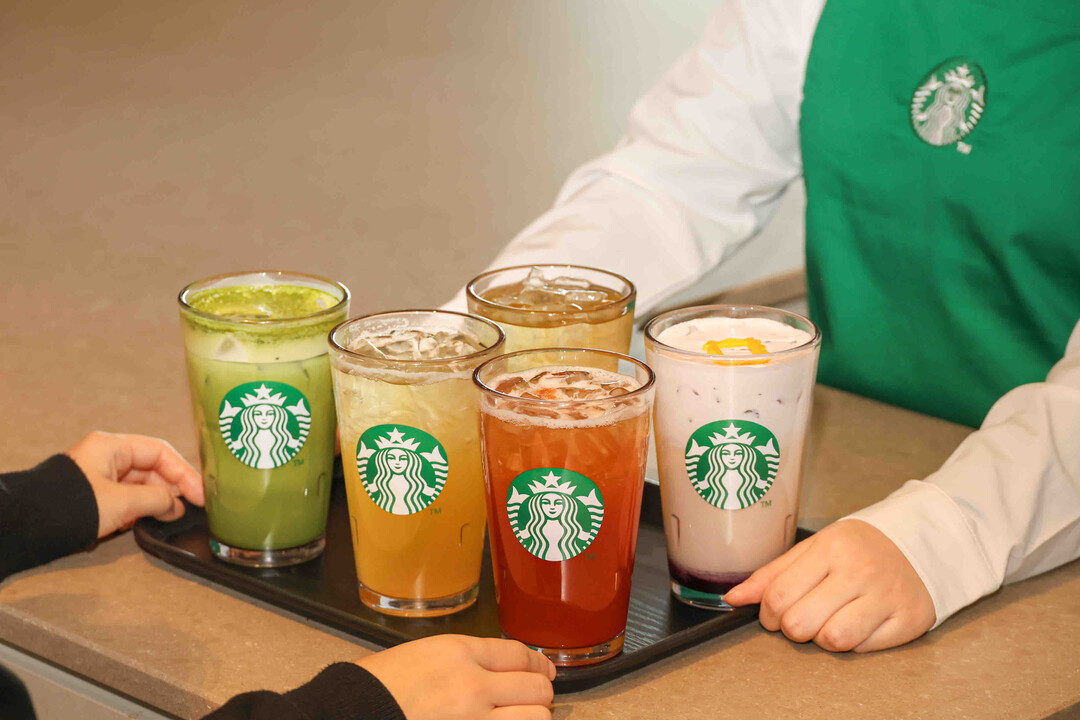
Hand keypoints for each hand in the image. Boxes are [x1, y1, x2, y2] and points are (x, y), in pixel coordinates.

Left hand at [65, 431, 204, 538]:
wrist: (30, 527)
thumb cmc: (70, 507)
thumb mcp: (122, 502)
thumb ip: (156, 499)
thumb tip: (177, 505)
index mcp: (112, 446)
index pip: (160, 452)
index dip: (184, 473)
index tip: (200, 494)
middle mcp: (107, 457)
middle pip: (152, 468)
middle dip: (171, 489)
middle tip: (187, 509)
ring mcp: (100, 476)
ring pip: (141, 484)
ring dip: (157, 501)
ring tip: (168, 517)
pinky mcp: (95, 495)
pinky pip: (127, 497)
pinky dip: (140, 508)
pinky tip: (145, 521)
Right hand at [358, 635, 555, 719]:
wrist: (354, 714)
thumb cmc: (381, 686)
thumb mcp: (425, 653)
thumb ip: (467, 658)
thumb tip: (503, 667)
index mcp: (459, 654)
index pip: (520, 655)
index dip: (538, 664)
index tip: (543, 670)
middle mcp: (473, 687)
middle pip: (537, 687)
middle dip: (538, 691)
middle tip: (531, 696)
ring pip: (536, 718)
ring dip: (531, 716)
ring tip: (520, 715)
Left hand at [723, 519, 935, 651]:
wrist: (919, 543)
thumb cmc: (856, 549)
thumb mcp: (812, 549)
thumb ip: (771, 575)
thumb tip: (732, 599)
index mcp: (831, 548)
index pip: (779, 596)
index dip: (767, 614)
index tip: (773, 614)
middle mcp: (860, 571)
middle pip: (801, 623)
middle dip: (792, 628)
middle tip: (801, 618)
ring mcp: (887, 596)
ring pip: (833, 641)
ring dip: (822, 638)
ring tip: (828, 621)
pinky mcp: (909, 619)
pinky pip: (865, 648)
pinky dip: (854, 643)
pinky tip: (856, 623)